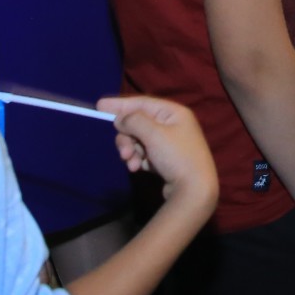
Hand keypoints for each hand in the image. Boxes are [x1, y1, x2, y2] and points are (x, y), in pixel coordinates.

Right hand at [97, 96, 218, 208]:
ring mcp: (170, 143)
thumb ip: (134, 121)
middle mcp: (173, 125)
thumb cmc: (176, 156)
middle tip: (124, 152)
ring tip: (133, 165)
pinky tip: (138, 169)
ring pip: (139, 140)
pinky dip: (138, 160)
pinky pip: (144, 153)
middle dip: (127, 138)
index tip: (99, 106)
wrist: (194, 190)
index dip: (120, 104)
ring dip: (131, 151)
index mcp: (174, 113)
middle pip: (138, 124)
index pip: (143, 103)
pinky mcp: (166, 160)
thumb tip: (121, 118)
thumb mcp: (154, 134)